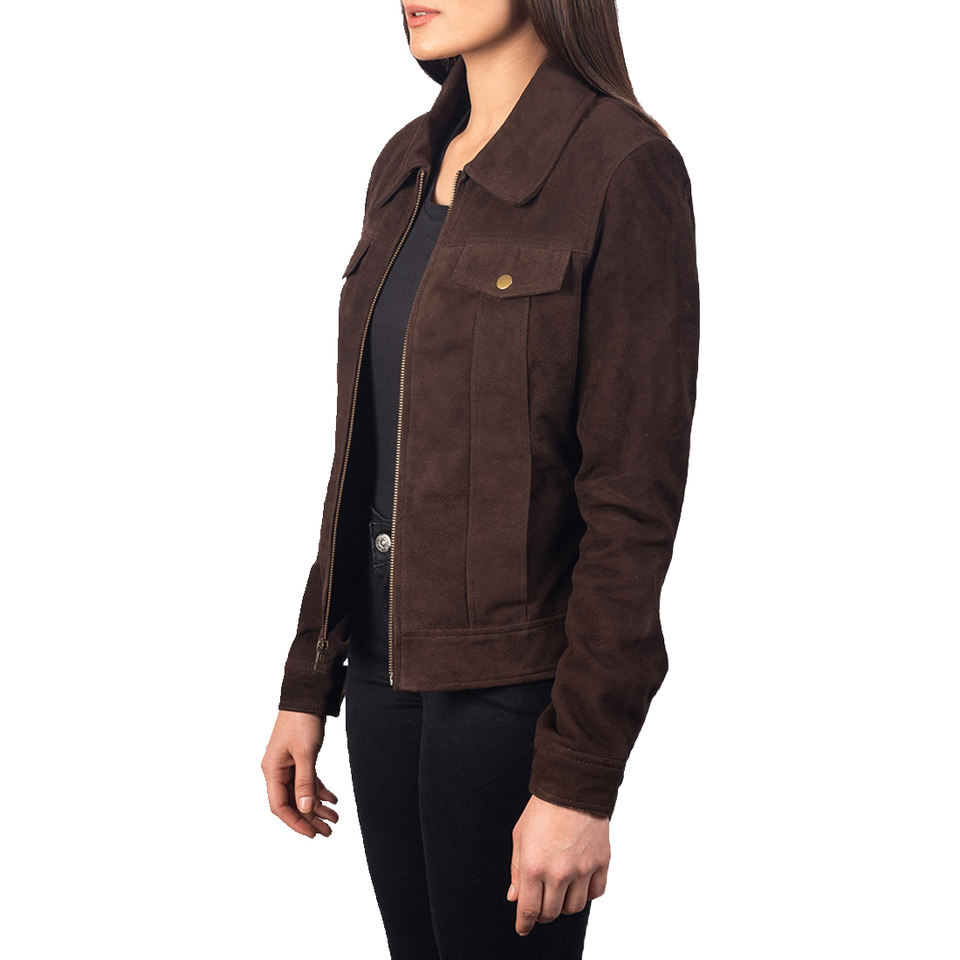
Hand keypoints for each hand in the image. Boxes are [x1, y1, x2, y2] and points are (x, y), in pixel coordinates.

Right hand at [261, 710, 339, 837]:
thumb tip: (306, 809)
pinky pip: (308, 780)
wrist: (306, 696)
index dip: (295, 822)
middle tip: (328, 831)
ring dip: (317, 807)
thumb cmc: (302, 721)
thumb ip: (305, 782)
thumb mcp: (305, 754)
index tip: (312, 833)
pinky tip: (333, 800)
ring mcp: (288, 764)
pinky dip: (320, 790)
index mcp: (272, 770)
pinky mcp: (299, 758)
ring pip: (302, 793)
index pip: (279, 806)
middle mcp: (277, 770)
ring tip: (335, 819)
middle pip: (292, 802)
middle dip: (310, 819)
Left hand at [507, 794, 609, 935]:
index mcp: (533, 867)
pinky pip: (595, 893)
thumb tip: (515, 898)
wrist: (572, 787)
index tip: (522, 928)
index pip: (528, 910)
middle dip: (542, 913)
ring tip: (559, 891)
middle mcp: (558, 873)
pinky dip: (586, 894)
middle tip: (540, 903)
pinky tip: (578, 882)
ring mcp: (582, 869)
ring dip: (564, 905)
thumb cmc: (542, 810)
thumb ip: (515, 870)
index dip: (524, 924)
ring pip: (573, 908)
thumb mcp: (519, 837)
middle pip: (550, 913)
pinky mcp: (601, 863)